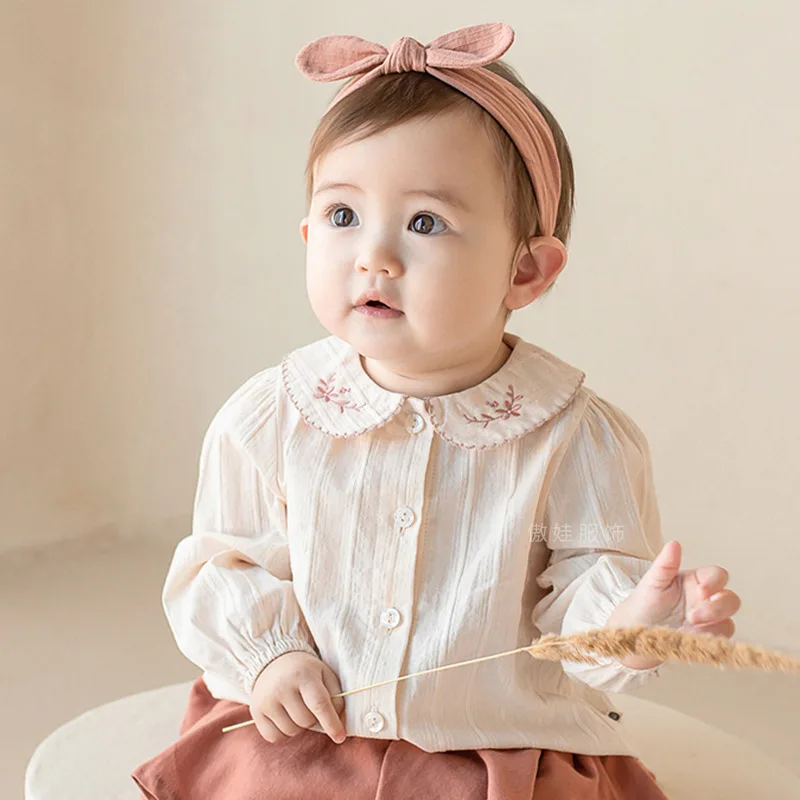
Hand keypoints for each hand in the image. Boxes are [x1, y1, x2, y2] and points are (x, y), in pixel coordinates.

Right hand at [250, 651, 346, 743]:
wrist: (273, 661)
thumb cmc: (305, 670)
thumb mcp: (324, 674)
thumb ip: (336, 697)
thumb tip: (340, 724)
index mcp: (303, 675)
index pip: (319, 704)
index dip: (332, 723)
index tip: (340, 737)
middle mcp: (282, 687)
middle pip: (306, 721)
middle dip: (313, 718)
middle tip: (308, 704)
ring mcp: (267, 700)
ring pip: (291, 731)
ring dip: (298, 726)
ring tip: (296, 708)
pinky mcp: (256, 712)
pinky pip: (274, 737)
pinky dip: (283, 734)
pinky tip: (284, 718)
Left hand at [607, 540, 740, 668]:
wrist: (635, 629)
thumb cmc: (645, 602)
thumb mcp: (652, 582)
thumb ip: (665, 564)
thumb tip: (674, 544)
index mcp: (696, 581)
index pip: (718, 576)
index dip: (715, 582)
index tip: (702, 590)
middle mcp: (706, 600)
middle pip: (731, 600)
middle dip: (717, 608)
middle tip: (693, 615)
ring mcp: (709, 621)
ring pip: (728, 622)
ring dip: (712, 626)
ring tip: (687, 629)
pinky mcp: (706, 639)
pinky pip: (718, 641)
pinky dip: (706, 640)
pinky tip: (687, 638)